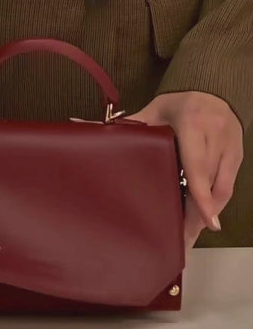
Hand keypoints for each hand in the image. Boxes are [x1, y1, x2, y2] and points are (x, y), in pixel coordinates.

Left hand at [126, 92, 243, 249]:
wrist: (213, 88)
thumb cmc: (179, 102)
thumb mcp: (154, 110)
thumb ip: (131, 123)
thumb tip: (91, 127)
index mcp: (193, 124)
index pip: (198, 165)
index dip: (202, 196)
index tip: (208, 223)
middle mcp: (217, 136)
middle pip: (211, 184)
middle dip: (199, 215)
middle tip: (184, 240)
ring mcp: (231, 146)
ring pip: (224, 188)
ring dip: (208, 213)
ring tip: (191, 234)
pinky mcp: (238, 154)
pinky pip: (229, 183)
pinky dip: (216, 201)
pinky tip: (204, 216)